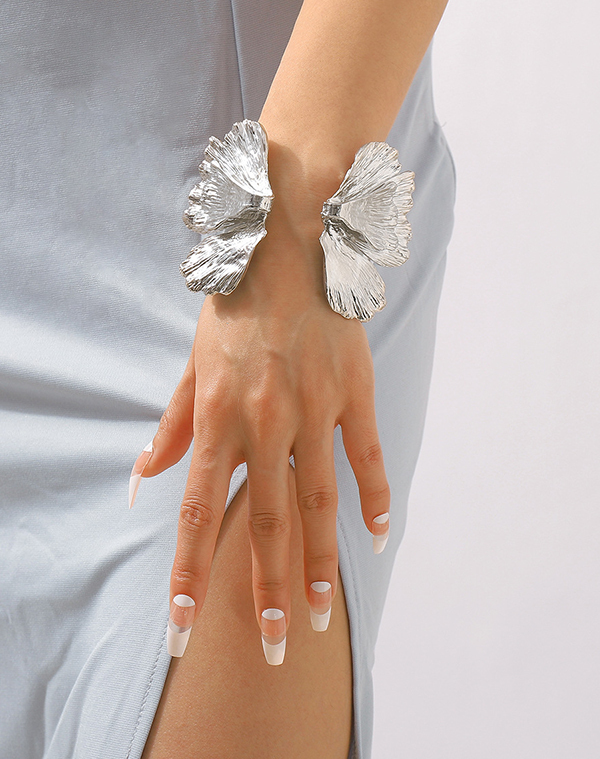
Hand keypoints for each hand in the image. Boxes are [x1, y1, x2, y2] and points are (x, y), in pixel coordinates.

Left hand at [130, 165, 390, 663]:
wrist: (289, 245)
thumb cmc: (236, 305)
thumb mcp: (193, 361)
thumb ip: (173, 424)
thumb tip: (144, 476)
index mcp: (219, 416)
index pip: (200, 510)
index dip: (191, 573)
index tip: (185, 627)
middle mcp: (265, 422)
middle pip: (267, 522)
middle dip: (268, 589)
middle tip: (276, 645)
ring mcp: (314, 410)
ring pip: (319, 501)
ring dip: (321, 561)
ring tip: (322, 611)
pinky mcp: (353, 394)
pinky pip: (367, 455)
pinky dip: (377, 496)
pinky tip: (380, 535)